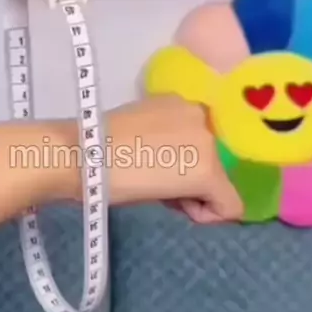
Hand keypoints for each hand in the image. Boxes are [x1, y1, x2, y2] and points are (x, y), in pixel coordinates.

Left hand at [105, 95, 243, 223]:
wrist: (80, 151)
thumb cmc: (116, 187)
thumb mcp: (161, 202)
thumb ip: (190, 200)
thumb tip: (194, 195)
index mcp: (207, 168)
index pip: (231, 203)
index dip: (208, 213)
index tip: (180, 209)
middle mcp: (208, 134)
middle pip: (219, 172)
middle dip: (198, 184)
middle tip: (165, 188)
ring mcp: (191, 111)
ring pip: (206, 147)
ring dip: (190, 158)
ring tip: (156, 163)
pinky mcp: (173, 98)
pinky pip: (188, 125)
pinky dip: (178, 136)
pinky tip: (152, 141)